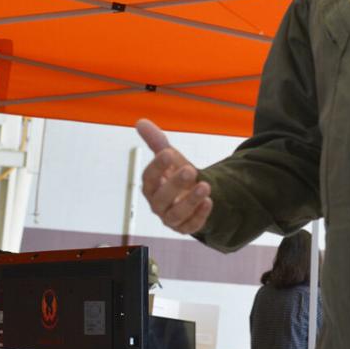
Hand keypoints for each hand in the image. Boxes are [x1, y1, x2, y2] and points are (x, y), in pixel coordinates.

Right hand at [136, 119, 211, 234]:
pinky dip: (200, 215)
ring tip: (205, 186)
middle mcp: (158, 204)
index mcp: (151, 186)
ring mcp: (171, 218)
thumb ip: (157, 142)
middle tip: (190, 170)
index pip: (149, 178)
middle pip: (161, 198)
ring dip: (190, 201)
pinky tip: (209, 202)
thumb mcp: (170, 158)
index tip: (169, 153)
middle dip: (175, 185)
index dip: (157, 167)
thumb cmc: (175, 176)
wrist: (192, 196)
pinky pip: (191, 226)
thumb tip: (140, 121)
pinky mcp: (186, 227)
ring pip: (176, 214)